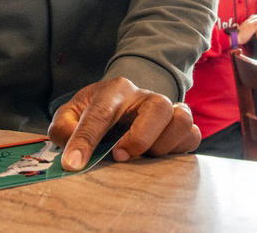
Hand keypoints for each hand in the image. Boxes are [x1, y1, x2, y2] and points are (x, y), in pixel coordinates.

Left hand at [48, 77, 199, 171]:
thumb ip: (63, 127)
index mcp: (115, 90)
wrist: (120, 103)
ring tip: (143, 157)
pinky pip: (193, 135)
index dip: (85, 140)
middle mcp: (145, 97)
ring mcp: (167, 110)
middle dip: (139, 137)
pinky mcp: (180, 127)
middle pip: (158, 107)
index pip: (101, 113)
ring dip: (163, 144)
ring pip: (182, 119)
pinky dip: (179, 148)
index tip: (73, 165)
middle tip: (119, 156)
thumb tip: (70, 151)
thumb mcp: (71, 113)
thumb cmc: (95, 110)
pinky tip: (159, 157)